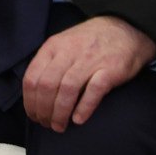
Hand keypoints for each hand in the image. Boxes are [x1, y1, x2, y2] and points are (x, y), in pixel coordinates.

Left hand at [20, 14, 155, 130]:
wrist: (126, 28)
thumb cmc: (90, 42)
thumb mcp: (63, 44)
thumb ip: (49, 63)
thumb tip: (34, 93)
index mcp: (53, 47)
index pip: (32, 77)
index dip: (30, 101)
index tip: (33, 115)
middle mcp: (68, 53)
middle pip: (47, 85)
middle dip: (43, 110)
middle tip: (46, 124)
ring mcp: (90, 61)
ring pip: (66, 90)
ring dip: (59, 112)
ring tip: (59, 126)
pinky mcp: (110, 70)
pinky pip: (93, 91)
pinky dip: (84, 108)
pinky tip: (78, 120)